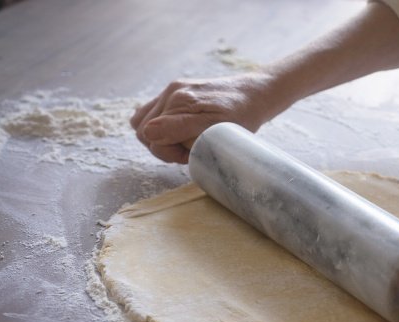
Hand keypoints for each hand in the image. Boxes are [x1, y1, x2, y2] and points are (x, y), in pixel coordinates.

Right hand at [130, 72, 278, 162]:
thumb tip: (148, 133)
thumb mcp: (214, 128)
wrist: (255, 95)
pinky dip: (159, 125)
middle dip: (163, 146)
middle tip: (189, 149)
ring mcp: (172, 90)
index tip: (190, 154)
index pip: (151, 138)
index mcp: (178, 102)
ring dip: (159, 137)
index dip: (169, 152)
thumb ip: (180, 129)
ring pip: (143, 123)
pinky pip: (151, 112)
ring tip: (184, 140)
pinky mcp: (176, 90)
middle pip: (143, 131)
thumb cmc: (240, 117)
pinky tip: (179, 130)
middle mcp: (171, 92)